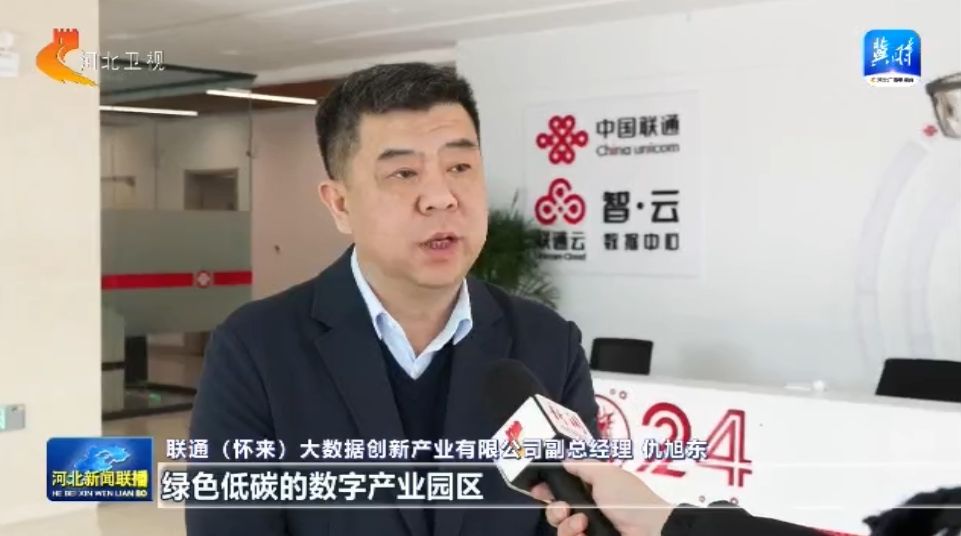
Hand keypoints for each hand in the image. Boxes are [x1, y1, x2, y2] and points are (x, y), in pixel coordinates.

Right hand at [530, 459, 673, 535]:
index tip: (538, 490)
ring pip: (560, 528)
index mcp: (590, 489)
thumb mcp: (605, 473)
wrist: (649, 530)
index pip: (561, 489)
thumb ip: (582, 466)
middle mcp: (587, 510)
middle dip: (554, 509)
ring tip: (582, 524)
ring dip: (566, 525)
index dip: (547, 489)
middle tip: (564, 509)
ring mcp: (589, 529)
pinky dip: (572, 535)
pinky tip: (583, 533)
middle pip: (555, 511)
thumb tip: (564, 459)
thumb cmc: (628, 498)